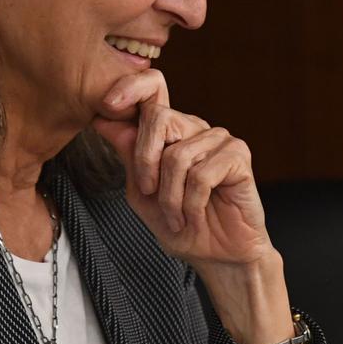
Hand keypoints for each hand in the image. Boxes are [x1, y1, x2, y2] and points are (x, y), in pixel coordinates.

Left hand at [89, 68, 271, 271]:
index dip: (130, 87)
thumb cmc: (182, 225)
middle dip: (145, 163)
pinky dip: (192, 204)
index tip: (106, 105)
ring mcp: (220, 140)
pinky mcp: (238, 156)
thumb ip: (129, 156)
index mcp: (172, 132)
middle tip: (149, 193)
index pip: (153, 88)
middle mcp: (196, 128)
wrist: (216, 257)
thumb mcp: (142, 192)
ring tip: (177, 216)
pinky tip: (195, 216)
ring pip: (178, 155)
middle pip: (159, 118)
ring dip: (170, 197)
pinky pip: (202, 174)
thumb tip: (103, 119)